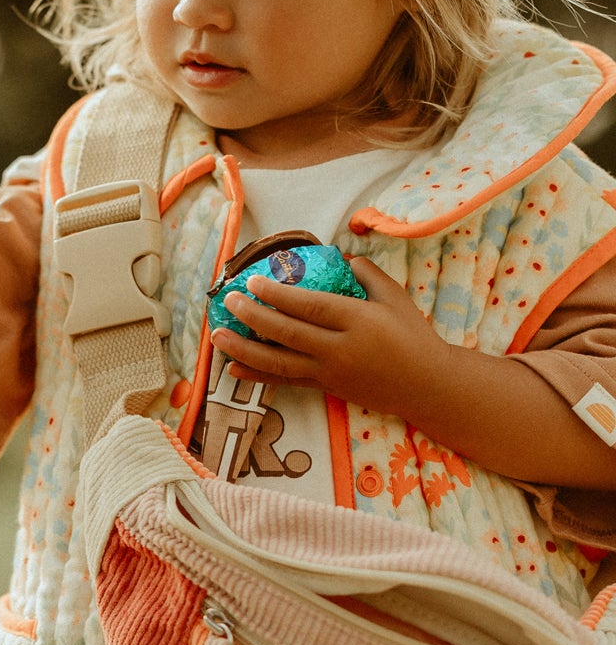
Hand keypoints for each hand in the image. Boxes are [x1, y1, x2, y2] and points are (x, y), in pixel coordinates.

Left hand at [210, 257, 451, 417]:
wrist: (428, 386)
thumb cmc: (412, 335)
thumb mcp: (395, 297)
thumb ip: (365, 273)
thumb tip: (338, 256)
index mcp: (358, 321)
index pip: (310, 306)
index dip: (278, 295)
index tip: (252, 281)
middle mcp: (341, 349)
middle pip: (288, 333)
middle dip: (253, 316)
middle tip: (227, 300)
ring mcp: (330, 372)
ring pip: (279, 362)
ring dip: (244, 348)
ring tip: (216, 335)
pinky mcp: (326, 388)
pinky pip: (285, 381)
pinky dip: (257, 375)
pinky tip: (232, 367)